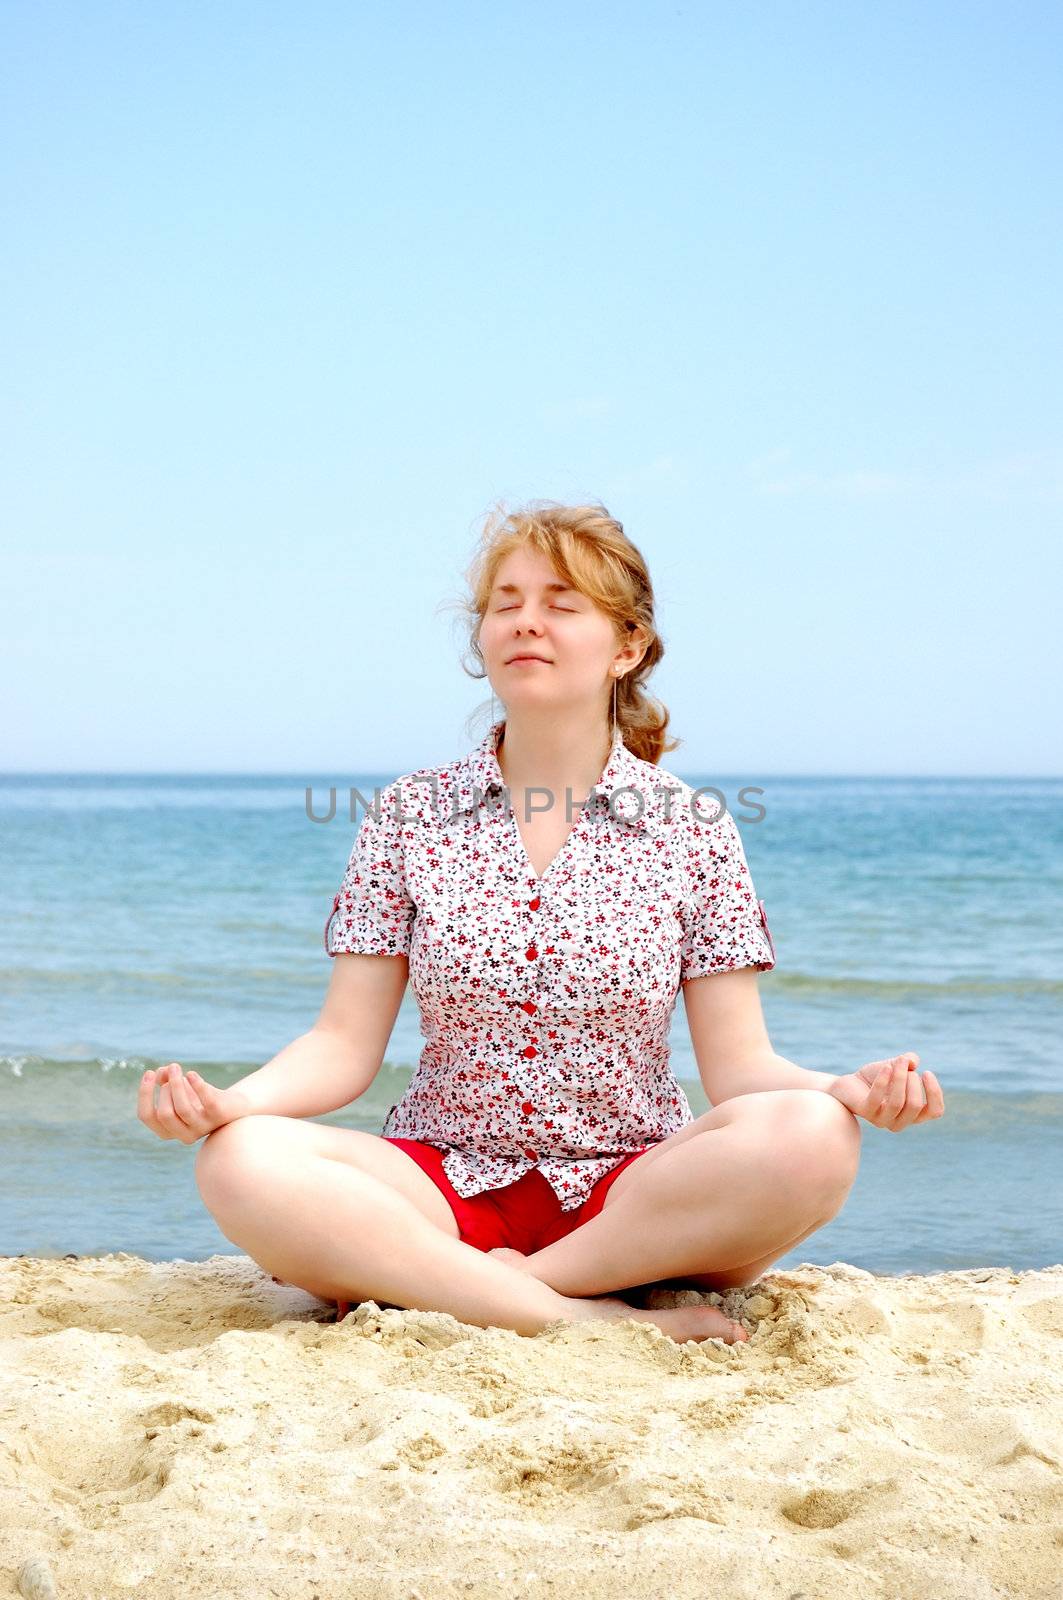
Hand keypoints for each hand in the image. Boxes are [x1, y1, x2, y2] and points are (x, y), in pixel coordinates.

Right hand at [137, 1062, 250, 1144]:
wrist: (234, 1107)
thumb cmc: (201, 1098)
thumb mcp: (180, 1089)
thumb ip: (166, 1081)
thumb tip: (160, 1073)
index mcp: (169, 1130)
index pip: (147, 1117)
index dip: (144, 1094)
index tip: (149, 1073)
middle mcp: (184, 1134)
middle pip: (164, 1113)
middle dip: (166, 1088)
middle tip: (173, 1069)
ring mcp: (202, 1127)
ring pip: (183, 1109)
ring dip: (177, 1084)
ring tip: (176, 1067)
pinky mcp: (218, 1116)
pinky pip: (206, 1101)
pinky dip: (197, 1085)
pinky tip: (192, 1074)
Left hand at [828, 1052, 943, 1130]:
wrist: (847, 1085)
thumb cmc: (876, 1078)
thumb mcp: (895, 1067)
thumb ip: (908, 1062)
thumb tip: (913, 1062)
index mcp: (912, 1114)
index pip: (934, 1112)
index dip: (935, 1092)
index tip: (926, 1072)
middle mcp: (899, 1121)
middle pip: (915, 1105)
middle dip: (912, 1081)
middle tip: (903, 1064)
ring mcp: (881, 1120)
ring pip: (897, 1103)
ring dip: (899, 1078)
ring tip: (897, 1061)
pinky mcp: (865, 1112)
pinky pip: (877, 1098)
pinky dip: (883, 1081)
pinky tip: (885, 1066)